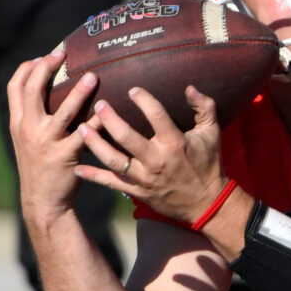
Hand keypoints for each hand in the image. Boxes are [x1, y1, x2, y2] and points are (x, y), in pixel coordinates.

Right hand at [5, 50, 97, 223]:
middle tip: (62, 54)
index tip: (43, 55)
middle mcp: (28, 130)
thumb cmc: (40, 167)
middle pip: (33, 91)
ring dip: (78, 92)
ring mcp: (46, 143)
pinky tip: (109, 112)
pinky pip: (84, 134)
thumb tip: (46, 90)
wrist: (42, 201)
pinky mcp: (65, 156)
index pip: (15, 87)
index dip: (28, 68)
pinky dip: (97, 122)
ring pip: (62, 111)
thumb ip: (32, 117)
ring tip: (93, 77)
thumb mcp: (27, 140)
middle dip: (46, 68)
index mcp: (18, 123)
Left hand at [74, 84, 232, 229]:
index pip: (156, 115)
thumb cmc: (209, 164)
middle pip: (127, 137)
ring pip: (114, 161)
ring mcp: (145, 178)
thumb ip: (204, 107)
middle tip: (98, 105)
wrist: (207, 203)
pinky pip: (112, 183)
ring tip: (82, 129)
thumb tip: (190, 87)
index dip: (143, 99)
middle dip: (109, 119)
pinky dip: (94, 176)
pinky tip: (78, 168)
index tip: (132, 89)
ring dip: (95, 144)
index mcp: (175, 143)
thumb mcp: (212, 134)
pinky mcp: (139, 192)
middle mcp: (157, 160)